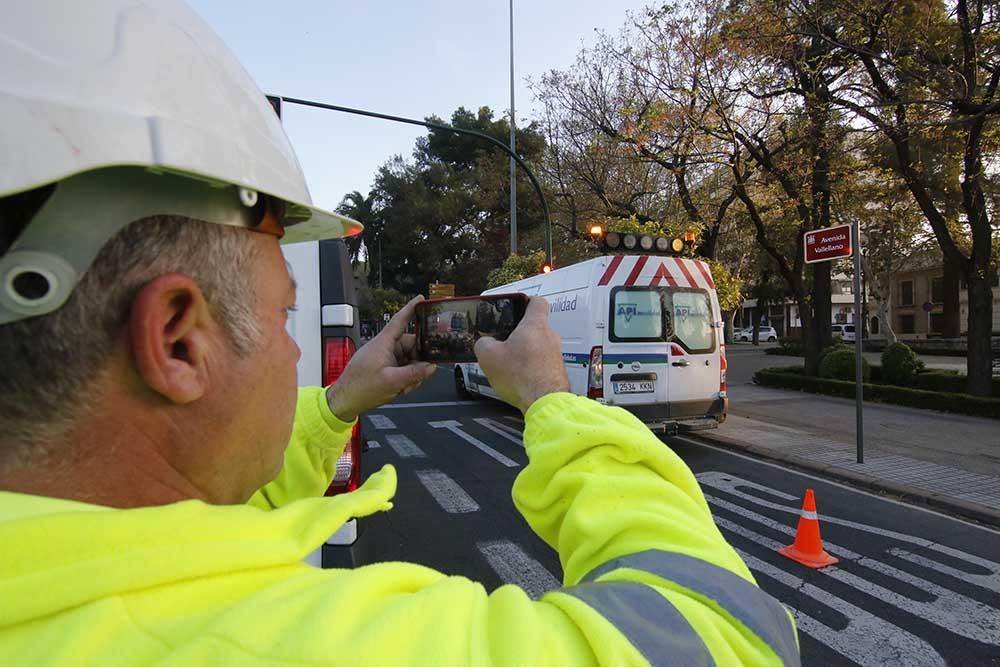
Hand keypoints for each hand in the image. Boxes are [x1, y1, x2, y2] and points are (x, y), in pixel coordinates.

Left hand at [326, 295, 436, 421]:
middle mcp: (384, 348)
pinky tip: (401, 387)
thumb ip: (415, 373)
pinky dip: (406, 377)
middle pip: (411, 345)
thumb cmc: (359, 388)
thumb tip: (430, 367)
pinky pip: (402, 368)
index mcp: (383, 343)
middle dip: (419, 360)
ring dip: (412, 372)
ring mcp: (384, 358)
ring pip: (409, 359)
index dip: (411, 308)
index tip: (421, 299)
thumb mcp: (392, 381)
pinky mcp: (384, 367)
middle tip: (420, 374)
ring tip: (405, 385)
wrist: (345, 400)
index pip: (400, 320)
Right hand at [474, 297, 568, 413]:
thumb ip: (483, 343)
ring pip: (540, 346)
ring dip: (527, 351)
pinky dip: (532, 367)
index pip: (537, 302)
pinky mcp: (557, 371)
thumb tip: (484, 343)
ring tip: (511, 364)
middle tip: (506, 340)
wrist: (544, 402)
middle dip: (521, 332)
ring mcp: (556, 355)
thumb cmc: (521, 376)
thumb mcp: (488, 356)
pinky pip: (543, 362)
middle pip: (537, 326)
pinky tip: (520, 378)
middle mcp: (550, 337)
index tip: (519, 304)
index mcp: (535, 325)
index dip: (526, 301)